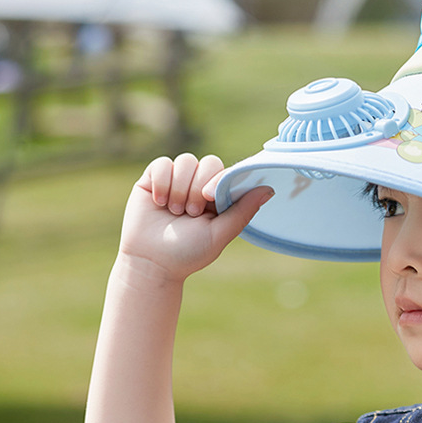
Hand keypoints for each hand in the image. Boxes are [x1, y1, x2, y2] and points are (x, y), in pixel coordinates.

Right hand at [117, 153, 273, 282]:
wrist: (151, 262)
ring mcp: (177, 180)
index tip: (208, 200)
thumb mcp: (220, 234)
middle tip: (191, 213)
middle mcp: (199, 185)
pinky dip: (162, 182)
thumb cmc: (188, 252)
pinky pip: (162, 163)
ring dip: (180, 188)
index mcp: (218, 197)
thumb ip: (243, 211)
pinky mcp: (153, 178)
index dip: (218, 180)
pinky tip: (160, 202)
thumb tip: (270, 189)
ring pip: (185, 161)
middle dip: (198, 187)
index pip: (226, 172)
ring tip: (175, 211)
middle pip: (208, 162)